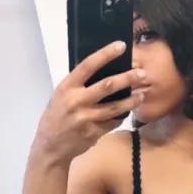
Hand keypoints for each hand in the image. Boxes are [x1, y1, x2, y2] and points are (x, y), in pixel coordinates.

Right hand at [33, 41, 145, 164]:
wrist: (50, 147)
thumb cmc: (55, 117)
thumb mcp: (61, 96)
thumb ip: (78, 86)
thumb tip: (102, 71)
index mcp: (67, 87)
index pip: (88, 65)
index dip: (106, 54)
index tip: (122, 46)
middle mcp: (77, 101)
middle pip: (108, 86)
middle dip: (127, 78)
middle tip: (142, 74)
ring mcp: (86, 118)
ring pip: (115, 107)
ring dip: (131, 100)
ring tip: (142, 95)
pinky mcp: (94, 133)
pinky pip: (112, 122)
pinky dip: (120, 117)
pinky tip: (126, 112)